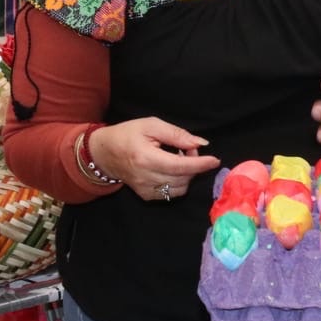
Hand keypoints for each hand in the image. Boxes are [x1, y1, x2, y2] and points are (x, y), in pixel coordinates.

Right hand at [89, 118, 219, 201]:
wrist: (105, 153)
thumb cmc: (128, 134)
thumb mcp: (151, 125)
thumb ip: (177, 134)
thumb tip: (200, 143)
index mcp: (146, 158)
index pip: (179, 166)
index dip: (200, 164)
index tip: (215, 160)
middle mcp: (146, 177)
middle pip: (182, 177)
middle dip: (194, 164)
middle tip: (188, 149)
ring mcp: (145, 190)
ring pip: (180, 188)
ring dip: (187, 174)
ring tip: (178, 158)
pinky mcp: (146, 196)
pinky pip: (171, 193)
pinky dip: (178, 182)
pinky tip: (171, 170)